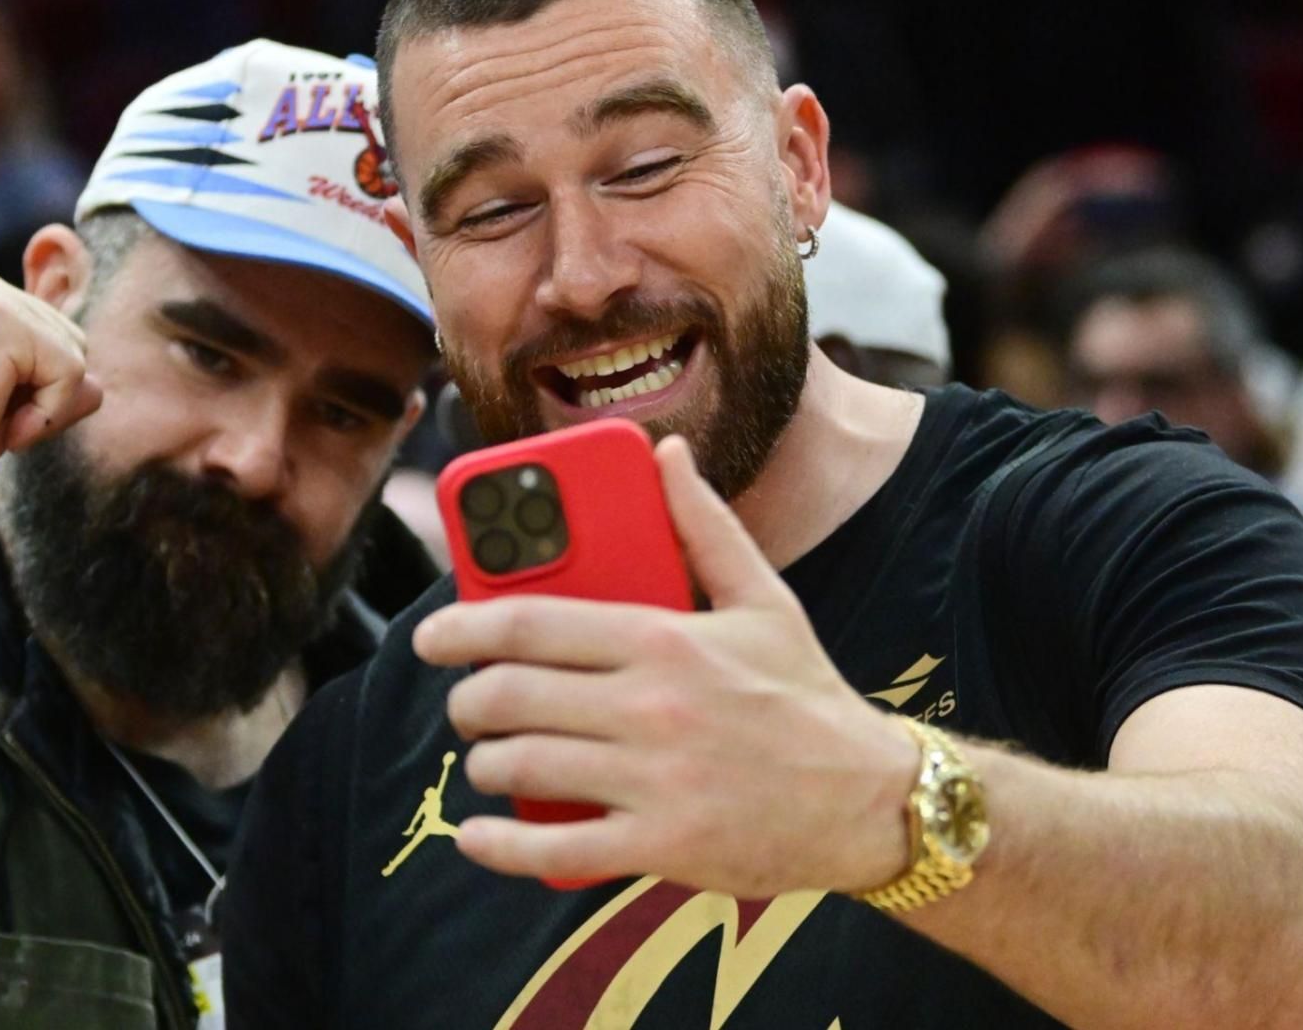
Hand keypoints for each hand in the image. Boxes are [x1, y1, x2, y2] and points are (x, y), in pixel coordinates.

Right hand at [0, 261, 101, 527]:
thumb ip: (47, 380)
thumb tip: (98, 385)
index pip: (48, 334)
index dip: (31, 389)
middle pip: (70, 339)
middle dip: (42, 393)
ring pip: (76, 355)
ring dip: (44, 404)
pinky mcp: (2, 320)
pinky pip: (72, 373)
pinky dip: (47, 414)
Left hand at [415, 437, 920, 897]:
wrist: (871, 801)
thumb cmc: (807, 697)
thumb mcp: (765, 600)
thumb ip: (704, 526)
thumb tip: (666, 455)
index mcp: (666, 637)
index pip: (530, 623)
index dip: (461, 627)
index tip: (431, 636)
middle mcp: (651, 706)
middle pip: (510, 696)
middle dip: (469, 701)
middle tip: (469, 705)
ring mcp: (654, 779)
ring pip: (521, 766)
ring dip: (484, 764)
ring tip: (490, 759)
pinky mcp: (661, 845)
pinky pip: (554, 846)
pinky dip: (499, 844)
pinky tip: (478, 835)